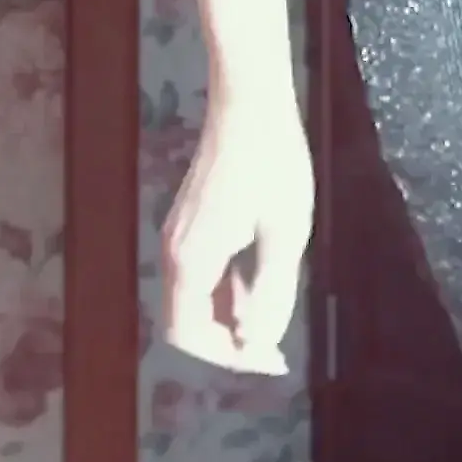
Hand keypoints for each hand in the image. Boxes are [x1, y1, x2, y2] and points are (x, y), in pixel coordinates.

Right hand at [159, 89, 315, 374]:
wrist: (250, 101)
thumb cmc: (275, 162)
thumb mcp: (286, 232)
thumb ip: (271, 291)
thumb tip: (254, 341)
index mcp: (193, 259)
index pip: (190, 335)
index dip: (228, 358)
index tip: (271, 360)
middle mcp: (175, 251)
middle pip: (186, 323)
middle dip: (228, 343)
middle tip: (275, 348)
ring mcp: (178, 235)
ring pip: (193, 299)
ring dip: (229, 315)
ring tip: (275, 308)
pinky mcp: (189, 221)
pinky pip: (200, 273)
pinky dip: (226, 288)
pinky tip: (262, 277)